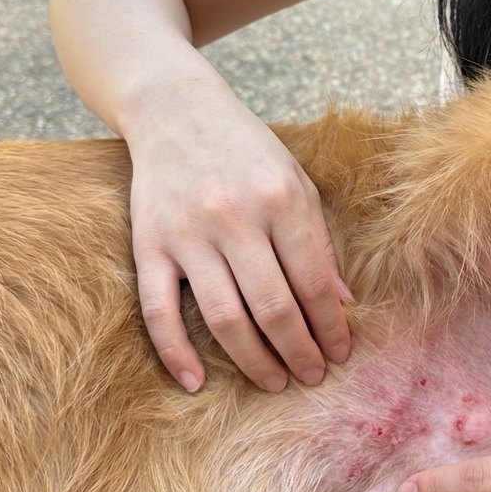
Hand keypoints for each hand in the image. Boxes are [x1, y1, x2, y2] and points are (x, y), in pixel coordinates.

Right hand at [127, 80, 351, 391]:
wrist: (175, 109)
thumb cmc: (247, 150)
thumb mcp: (296, 182)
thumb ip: (319, 242)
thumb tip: (343, 303)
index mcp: (281, 200)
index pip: (314, 282)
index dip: (331, 327)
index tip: (341, 353)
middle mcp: (235, 218)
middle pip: (273, 308)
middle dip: (300, 352)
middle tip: (313, 377)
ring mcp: (187, 234)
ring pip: (224, 317)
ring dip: (254, 361)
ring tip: (275, 382)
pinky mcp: (147, 244)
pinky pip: (158, 312)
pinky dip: (176, 353)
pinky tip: (195, 383)